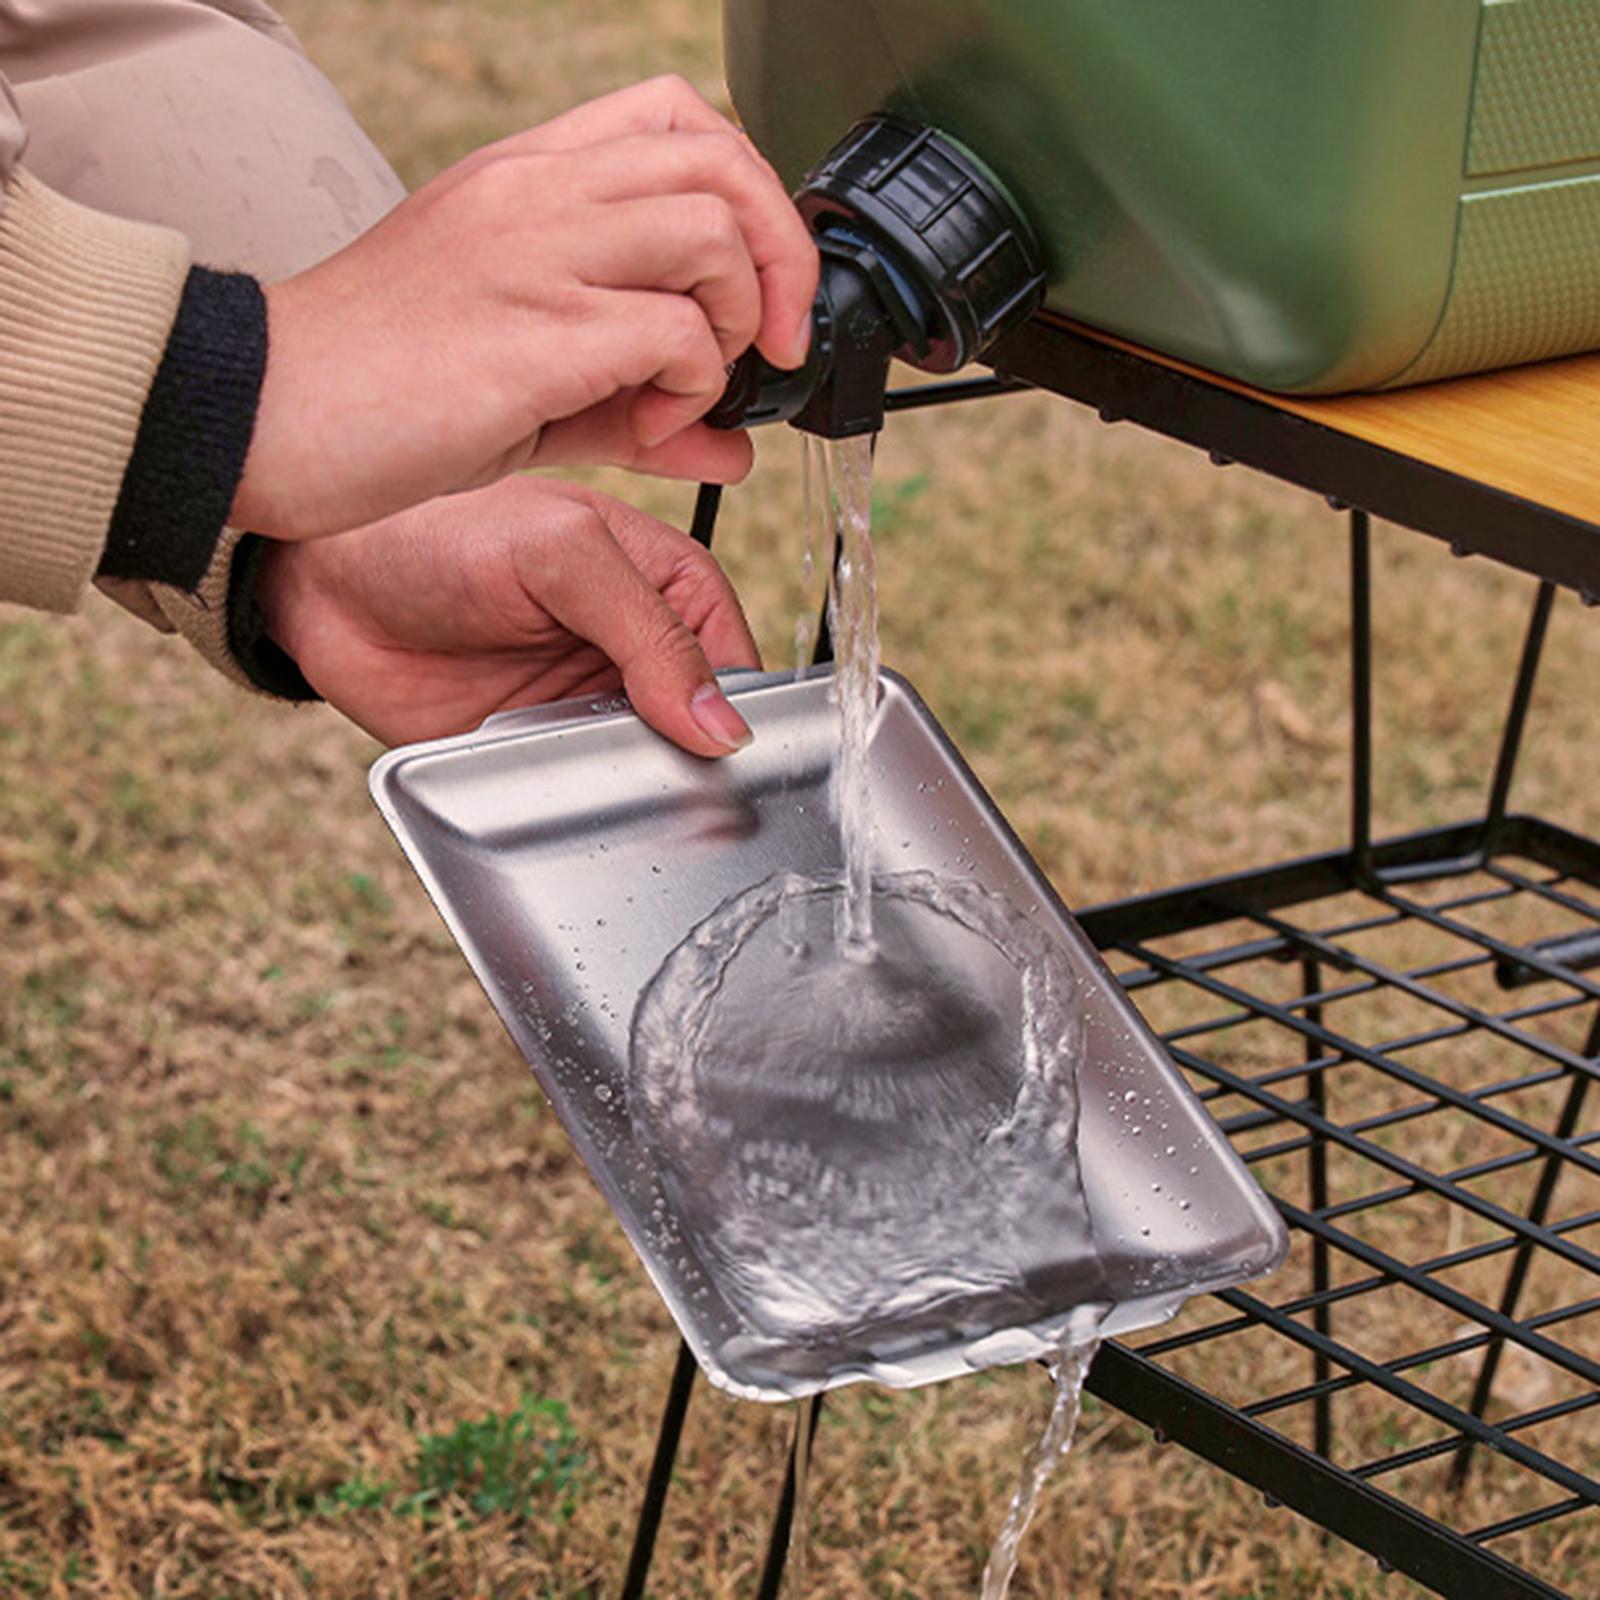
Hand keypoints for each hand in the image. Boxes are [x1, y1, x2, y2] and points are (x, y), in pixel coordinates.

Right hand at [232, 76, 817, 539]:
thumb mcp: (529, 380)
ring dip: (736, 322)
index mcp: (527, 178)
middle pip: (723, 162)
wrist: (257, 415)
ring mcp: (532, 253)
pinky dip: (691, 388)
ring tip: (687, 388)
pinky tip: (644, 427)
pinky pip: (674, 332)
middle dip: (783, 260)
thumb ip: (638, 403)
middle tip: (770, 347)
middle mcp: (534, 193)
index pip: (681, 117)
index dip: (752, 195)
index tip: (759, 286)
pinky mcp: (531, 331)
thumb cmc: (381, 390)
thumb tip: (736, 444)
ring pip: (713, 230)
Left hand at [253, 475, 762, 752]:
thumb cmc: (438, 531)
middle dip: (695, 762)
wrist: (323, 585)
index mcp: (668, 585)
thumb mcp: (561, 553)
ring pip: (652, 772)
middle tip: (669, 780)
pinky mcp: (541, 755)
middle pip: (704, 732)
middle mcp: (639, 651)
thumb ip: (649, 632)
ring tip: (612, 787)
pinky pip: (585, 797)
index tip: (725, 753)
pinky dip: (585, 807)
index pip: (738, 665)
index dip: (739, 713)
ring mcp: (591, 706)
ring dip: (639, 788)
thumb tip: (721, 721)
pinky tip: (572, 802)